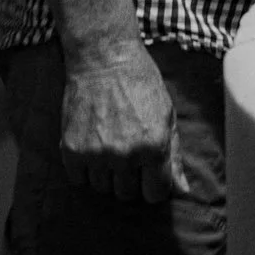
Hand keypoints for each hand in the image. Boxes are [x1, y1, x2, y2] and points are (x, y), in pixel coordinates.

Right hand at [59, 40, 189, 202]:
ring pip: (103, 188)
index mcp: (154, 147)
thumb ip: (173, 157)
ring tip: (110, 146)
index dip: (154, 186)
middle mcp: (125, 155)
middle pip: (128, 194)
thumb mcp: (167, 116)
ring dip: (107, 174)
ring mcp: (96, 154)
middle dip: (131, 179)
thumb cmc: (140, 84)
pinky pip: (79, 179)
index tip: (150, 177)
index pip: (155, 194)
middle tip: (129, 155)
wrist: (104, 60)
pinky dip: (85, 169)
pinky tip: (93, 147)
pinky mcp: (72, 150)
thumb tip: (182, 191)